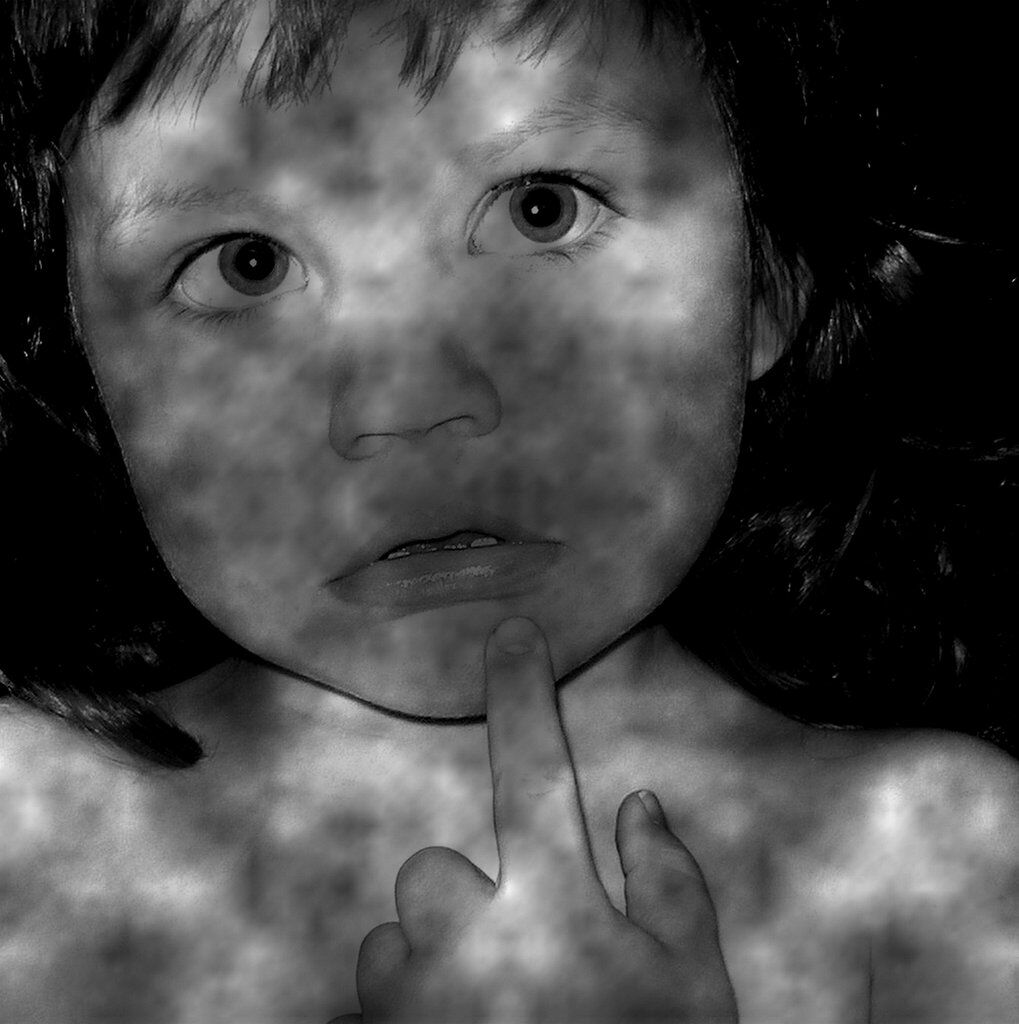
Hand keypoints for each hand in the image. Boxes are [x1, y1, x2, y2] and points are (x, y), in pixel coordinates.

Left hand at [342, 617, 736, 1022]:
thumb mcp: (695, 986)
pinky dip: (410, 1005)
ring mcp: (415, 998)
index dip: (524, 690)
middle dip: (467, 903)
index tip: (511, 631)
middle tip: (517, 957)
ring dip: (435, 959)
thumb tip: (636, 805)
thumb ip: (670, 884)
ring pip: (400, 936)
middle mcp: (471, 938)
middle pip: (435, 870)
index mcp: (556, 903)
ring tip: (488, 1012)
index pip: (539, 766)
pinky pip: (380, 993)